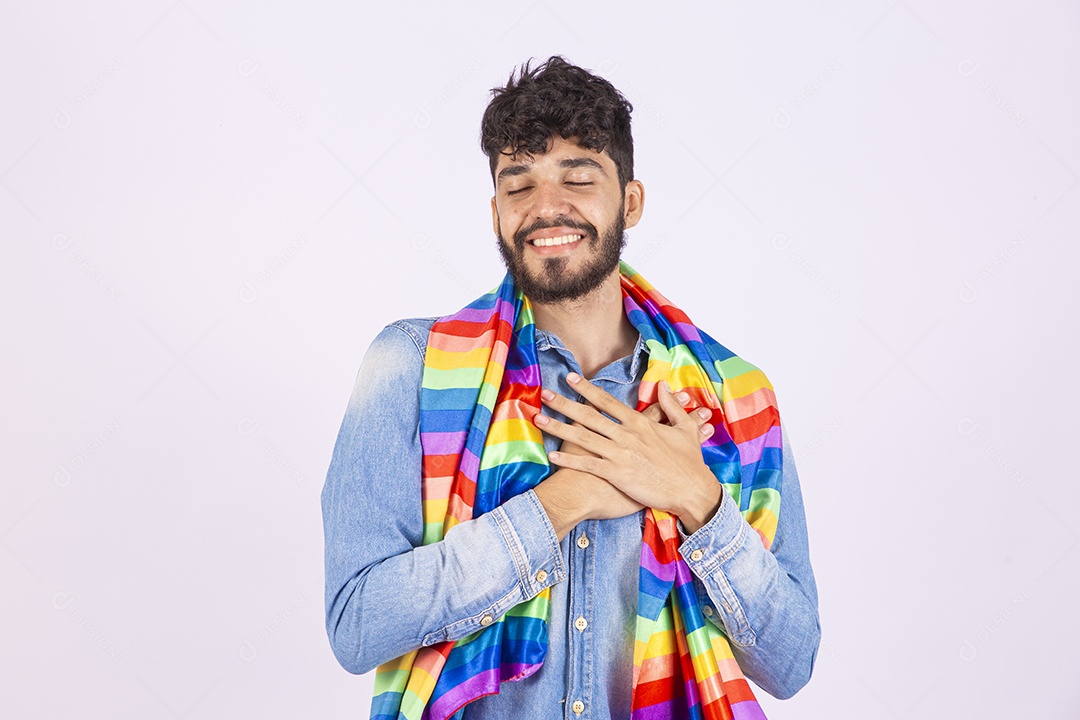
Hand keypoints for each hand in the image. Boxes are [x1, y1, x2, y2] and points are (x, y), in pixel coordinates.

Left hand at [533, 373, 722, 532]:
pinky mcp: (617, 474)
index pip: (608, 402)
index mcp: (640, 423)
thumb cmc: (689, 462)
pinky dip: (569, 459)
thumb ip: (671, 406)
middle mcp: (626, 435)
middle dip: (564, 403)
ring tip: (539, 419)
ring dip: (559, 428)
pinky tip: (552, 454)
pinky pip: (588, 464)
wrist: (692, 490)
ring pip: (583, 437)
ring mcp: (620, 454)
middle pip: (589, 416)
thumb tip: (663, 385)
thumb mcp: (686, 428)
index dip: (587, 389)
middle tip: (545, 394)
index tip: (570, 378)